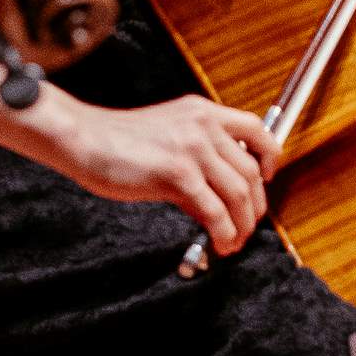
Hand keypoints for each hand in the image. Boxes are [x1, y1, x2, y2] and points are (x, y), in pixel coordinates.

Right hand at [43, 93, 280, 253]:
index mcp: (202, 112)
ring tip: (234, 240)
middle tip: (248, 225)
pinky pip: (216, 211)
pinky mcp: (179, 174)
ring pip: (239, 193)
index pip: (256, 128)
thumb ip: (197, 155)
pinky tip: (220, 243)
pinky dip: (225, 233)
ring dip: (243, 225)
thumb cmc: (117, 141)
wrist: (85, 140)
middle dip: (256, 205)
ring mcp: (193, 149)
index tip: (267, 177)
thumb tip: (217, 196)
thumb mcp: (167, 133)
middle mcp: (203, 126)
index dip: (270, 156)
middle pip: (251, 171)